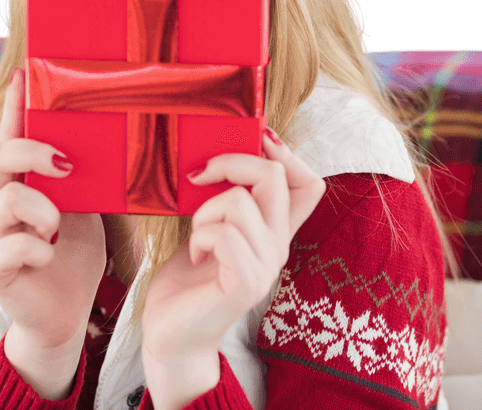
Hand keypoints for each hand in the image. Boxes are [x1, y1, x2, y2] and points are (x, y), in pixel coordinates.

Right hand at [0, 68, 106, 351]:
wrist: (66, 313)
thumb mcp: (85, 208)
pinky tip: (49, 257)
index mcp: (19, 184)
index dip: (15, 106)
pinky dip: (39, 249)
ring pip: (5, 201)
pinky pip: (11, 245)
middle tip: (64, 164)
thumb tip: (107, 139)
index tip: (25, 75)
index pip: (11, 136)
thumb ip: (81, 179)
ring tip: (57, 229)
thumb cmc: (73, 256)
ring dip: (43, 211)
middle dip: (29, 151)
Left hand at [141, 128, 325, 360]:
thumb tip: (223, 152)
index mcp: (274, 231)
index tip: (251, 146)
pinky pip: (225, 234)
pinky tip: (197, 255)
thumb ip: (227, 199)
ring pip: (240, 202)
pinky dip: (200, 236)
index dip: (286, 154)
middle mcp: (278, 246)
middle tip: (201, 176)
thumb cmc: (188, 280)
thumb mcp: (211, 227)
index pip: (310, 183)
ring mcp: (266, 267)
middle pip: (276, 177)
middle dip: (233, 162)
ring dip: (205, 210)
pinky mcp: (246, 284)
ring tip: (198, 235)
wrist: (171, 335)